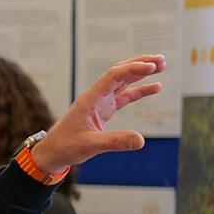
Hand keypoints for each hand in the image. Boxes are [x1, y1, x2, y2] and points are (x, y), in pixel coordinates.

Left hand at [30, 54, 165, 173]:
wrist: (52, 152)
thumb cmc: (65, 147)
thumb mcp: (90, 146)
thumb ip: (116, 142)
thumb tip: (141, 141)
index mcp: (90, 99)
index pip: (113, 76)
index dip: (133, 69)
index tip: (151, 67)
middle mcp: (95, 97)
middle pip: (119, 73)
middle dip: (139, 64)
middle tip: (161, 60)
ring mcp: (99, 102)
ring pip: (122, 82)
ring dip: (140, 74)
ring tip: (161, 66)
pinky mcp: (103, 110)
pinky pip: (123, 96)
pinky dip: (138, 91)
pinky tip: (154, 87)